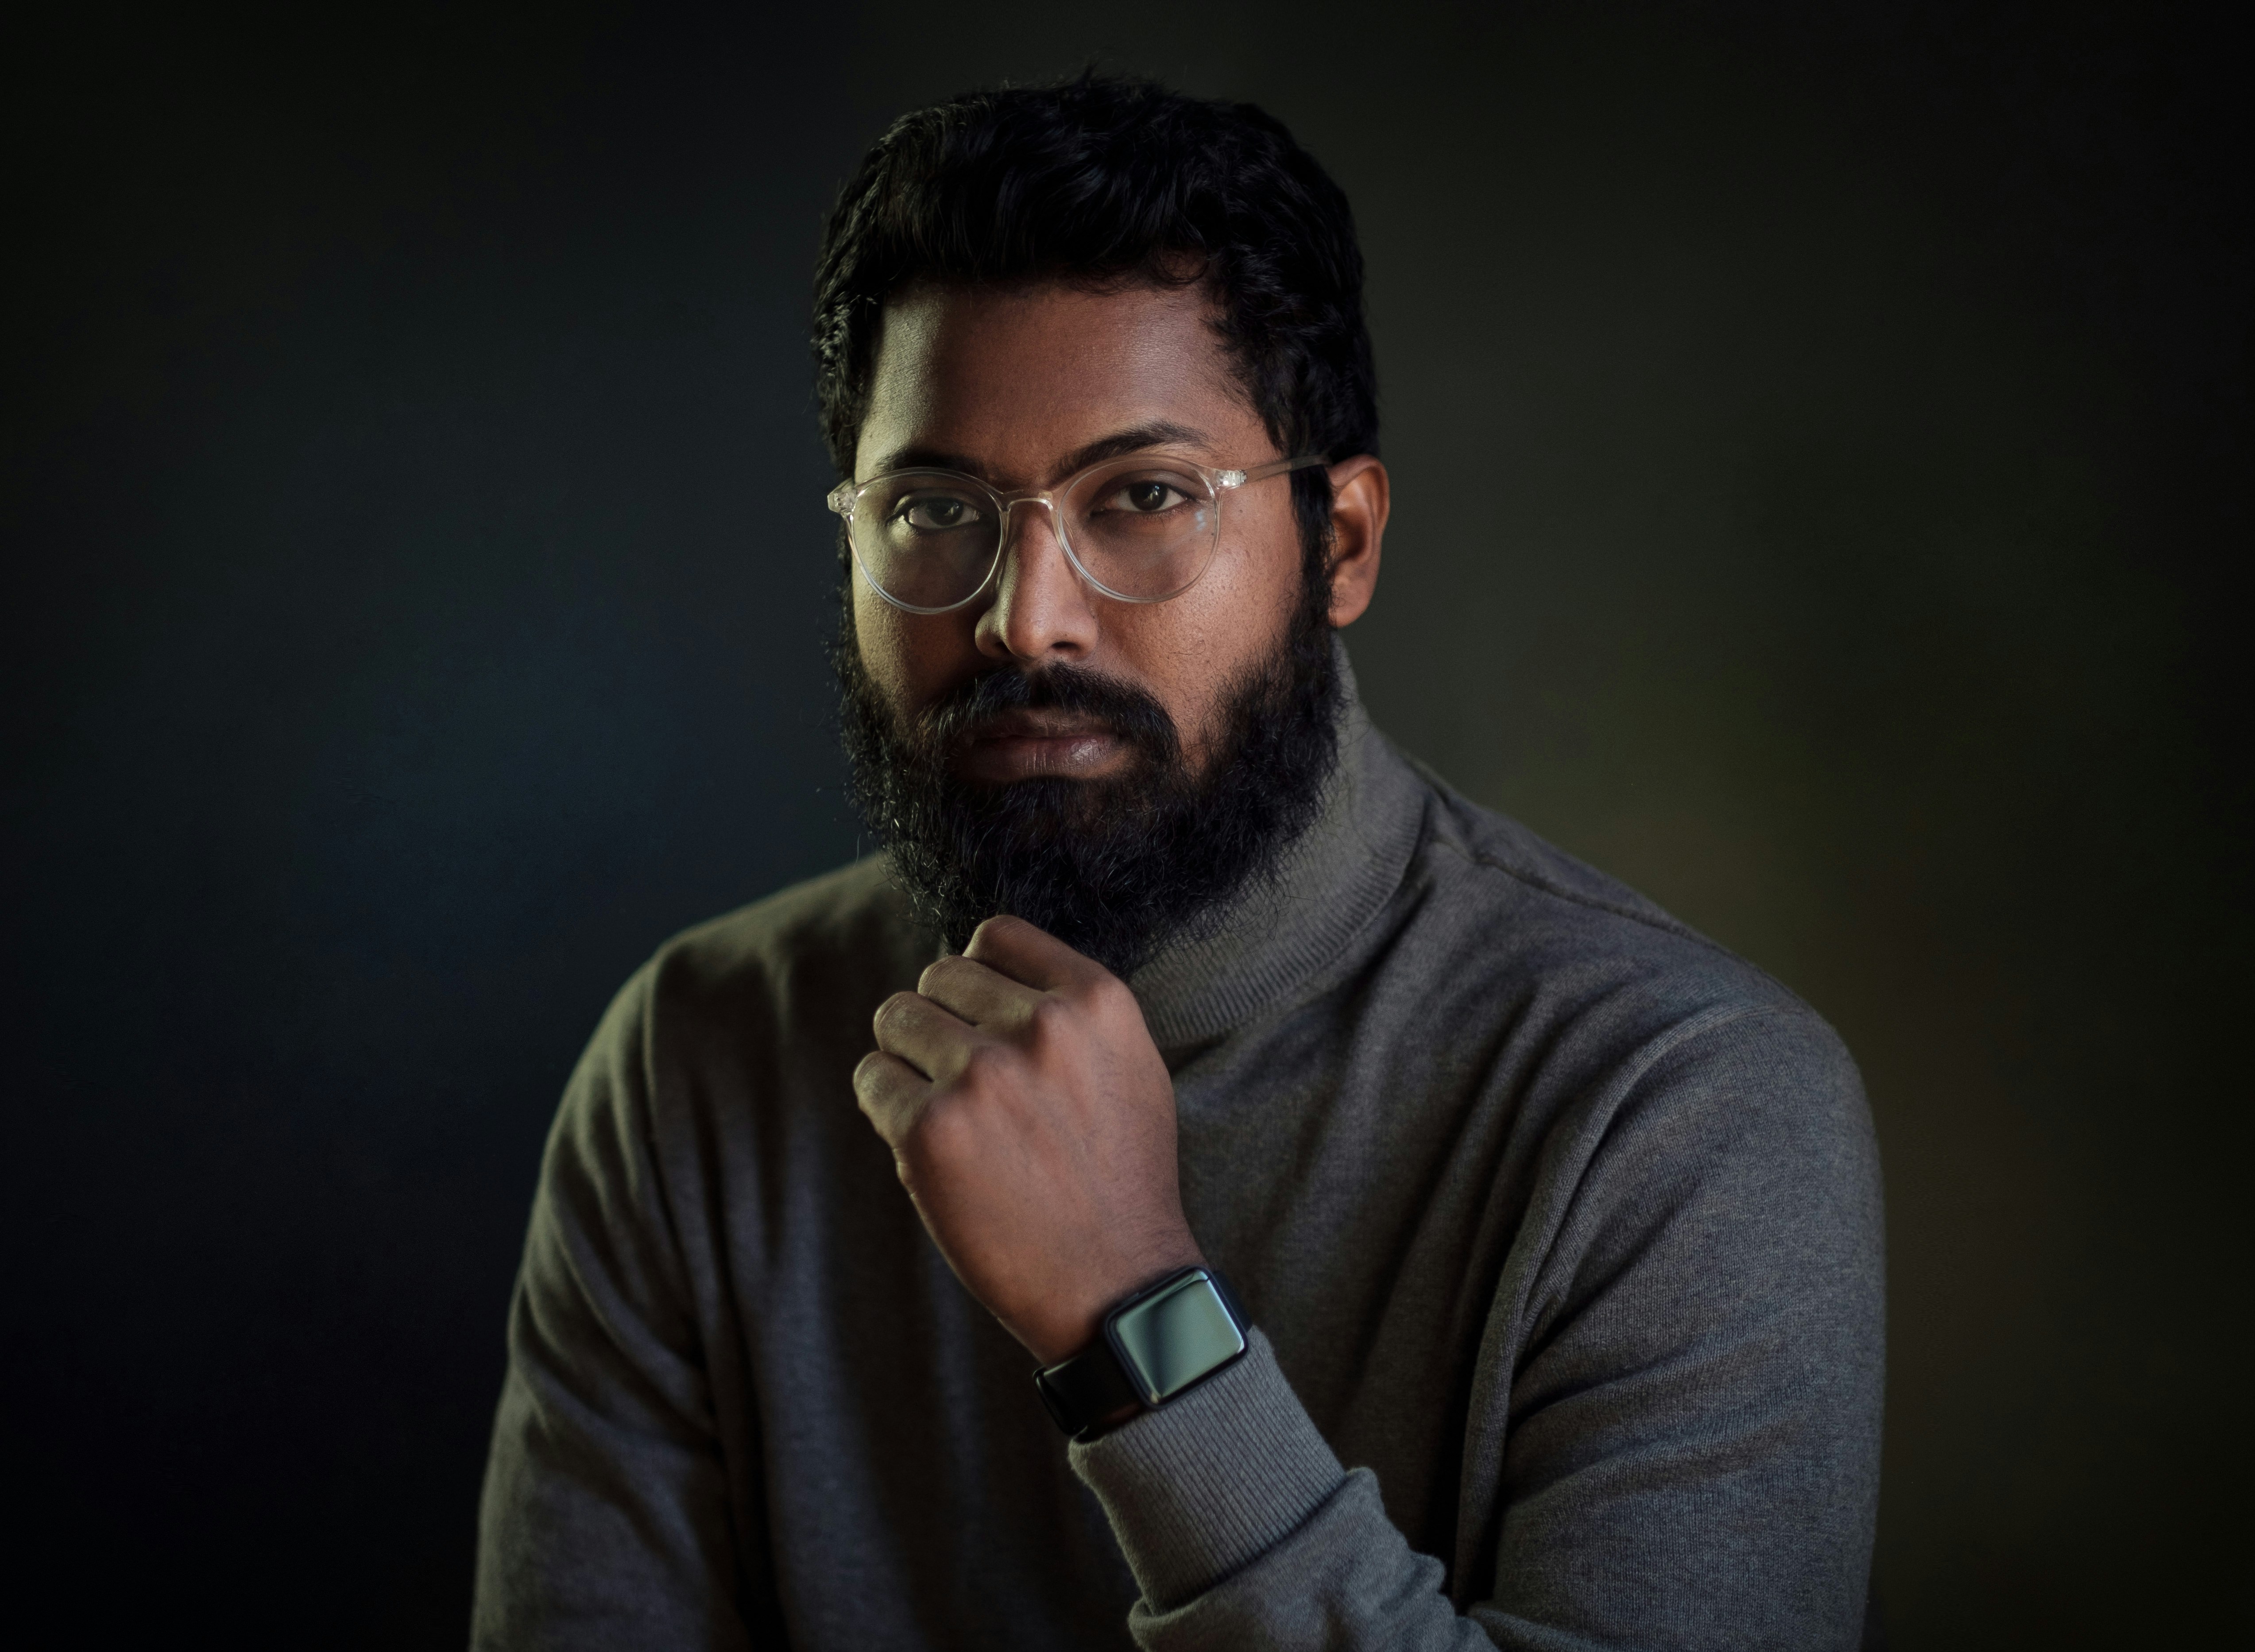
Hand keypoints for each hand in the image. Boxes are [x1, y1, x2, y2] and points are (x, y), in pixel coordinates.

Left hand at [853, 915, 1201, 1365]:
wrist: (1116, 1284)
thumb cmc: (1120, 1178)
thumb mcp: (1128, 1067)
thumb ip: (1069, 1012)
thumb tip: (986, 971)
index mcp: (1097, 1001)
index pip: (996, 935)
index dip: (978, 977)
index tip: (981, 1017)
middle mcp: (1041, 1026)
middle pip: (938, 976)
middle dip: (941, 1021)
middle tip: (963, 1079)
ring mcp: (983, 1076)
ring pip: (895, 1018)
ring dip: (908, 1058)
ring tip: (946, 1110)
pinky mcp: (930, 1130)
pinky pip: (872, 1080)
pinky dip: (886, 1106)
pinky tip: (929, 1145)